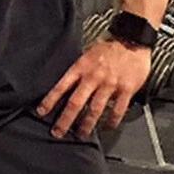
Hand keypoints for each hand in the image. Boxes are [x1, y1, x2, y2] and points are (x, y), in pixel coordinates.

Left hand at [35, 38, 150, 139]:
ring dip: (86, 125)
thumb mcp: (88, 53)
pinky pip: (117, 110)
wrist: (132, 39)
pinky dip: (112, 121)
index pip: (61, 86)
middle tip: (57, 132)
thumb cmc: (109, 46)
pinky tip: (108, 127)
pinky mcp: (126, 90)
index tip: (41, 111)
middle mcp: (94, 77)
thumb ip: (80, 70)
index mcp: (82, 66)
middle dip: (65, 120)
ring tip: (81, 134)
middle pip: (76, 102)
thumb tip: (69, 85)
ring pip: (95, 110)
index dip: (50, 100)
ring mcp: (110, 84)